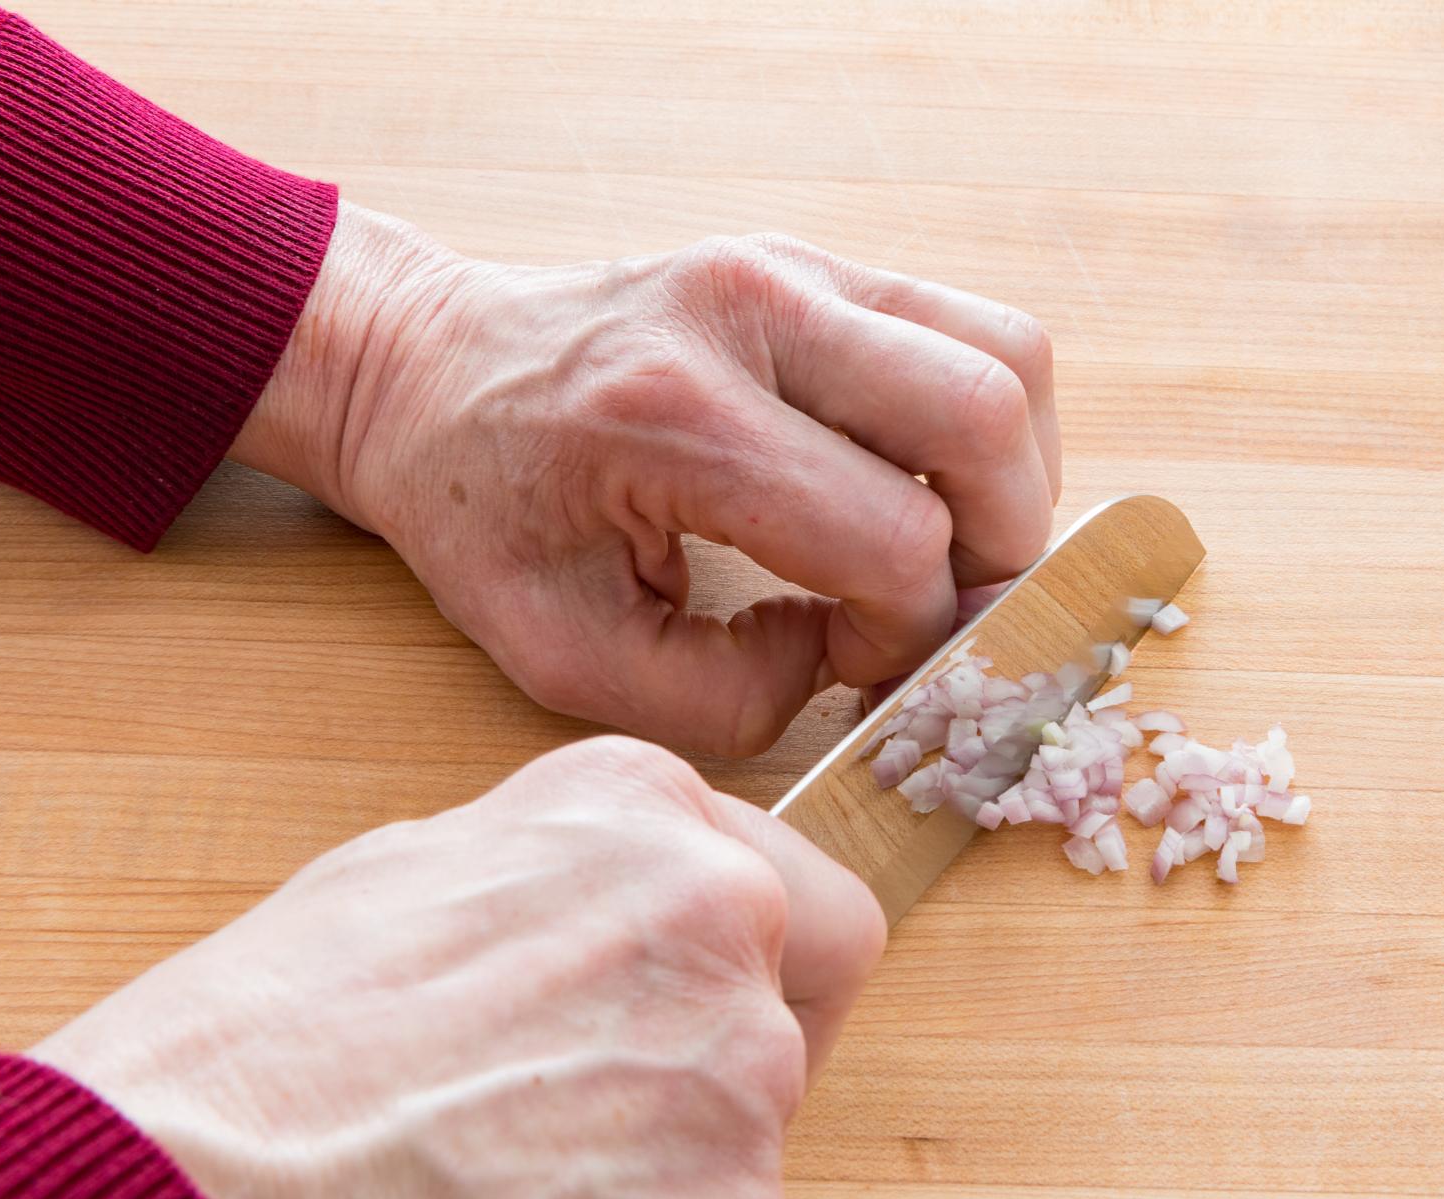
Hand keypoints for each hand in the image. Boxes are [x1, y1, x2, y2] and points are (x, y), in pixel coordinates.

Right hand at [31, 736, 885, 1198]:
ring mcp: (735, 1066)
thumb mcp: (408, 878)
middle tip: (615, 1111)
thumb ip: (553, 884)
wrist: (205, 1192)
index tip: (689, 1008)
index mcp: (639, 809)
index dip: (745, 961)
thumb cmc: (266, 1043)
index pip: (787, 888)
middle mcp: (716, 913)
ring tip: (521, 1184)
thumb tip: (590, 925)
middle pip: (801, 1000)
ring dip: (673, 1166)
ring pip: (755, 1131)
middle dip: (730, 1055)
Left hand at [232, 203, 1060, 755]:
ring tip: (947, 543)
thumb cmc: (485, 517)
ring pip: (1009, 355)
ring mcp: (793, 267)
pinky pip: (972, 328)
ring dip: (1013, 475)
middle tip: (941, 606)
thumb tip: (856, 658)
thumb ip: (727, 695)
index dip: (904, 634)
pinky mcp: (816, 259)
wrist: (429, 372)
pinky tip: (921, 483)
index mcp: (675, 415)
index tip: (853, 661)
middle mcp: (750, 313)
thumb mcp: (567, 654)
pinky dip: (982, 422)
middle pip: (984, 420)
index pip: (891, 536)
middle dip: (998, 548)